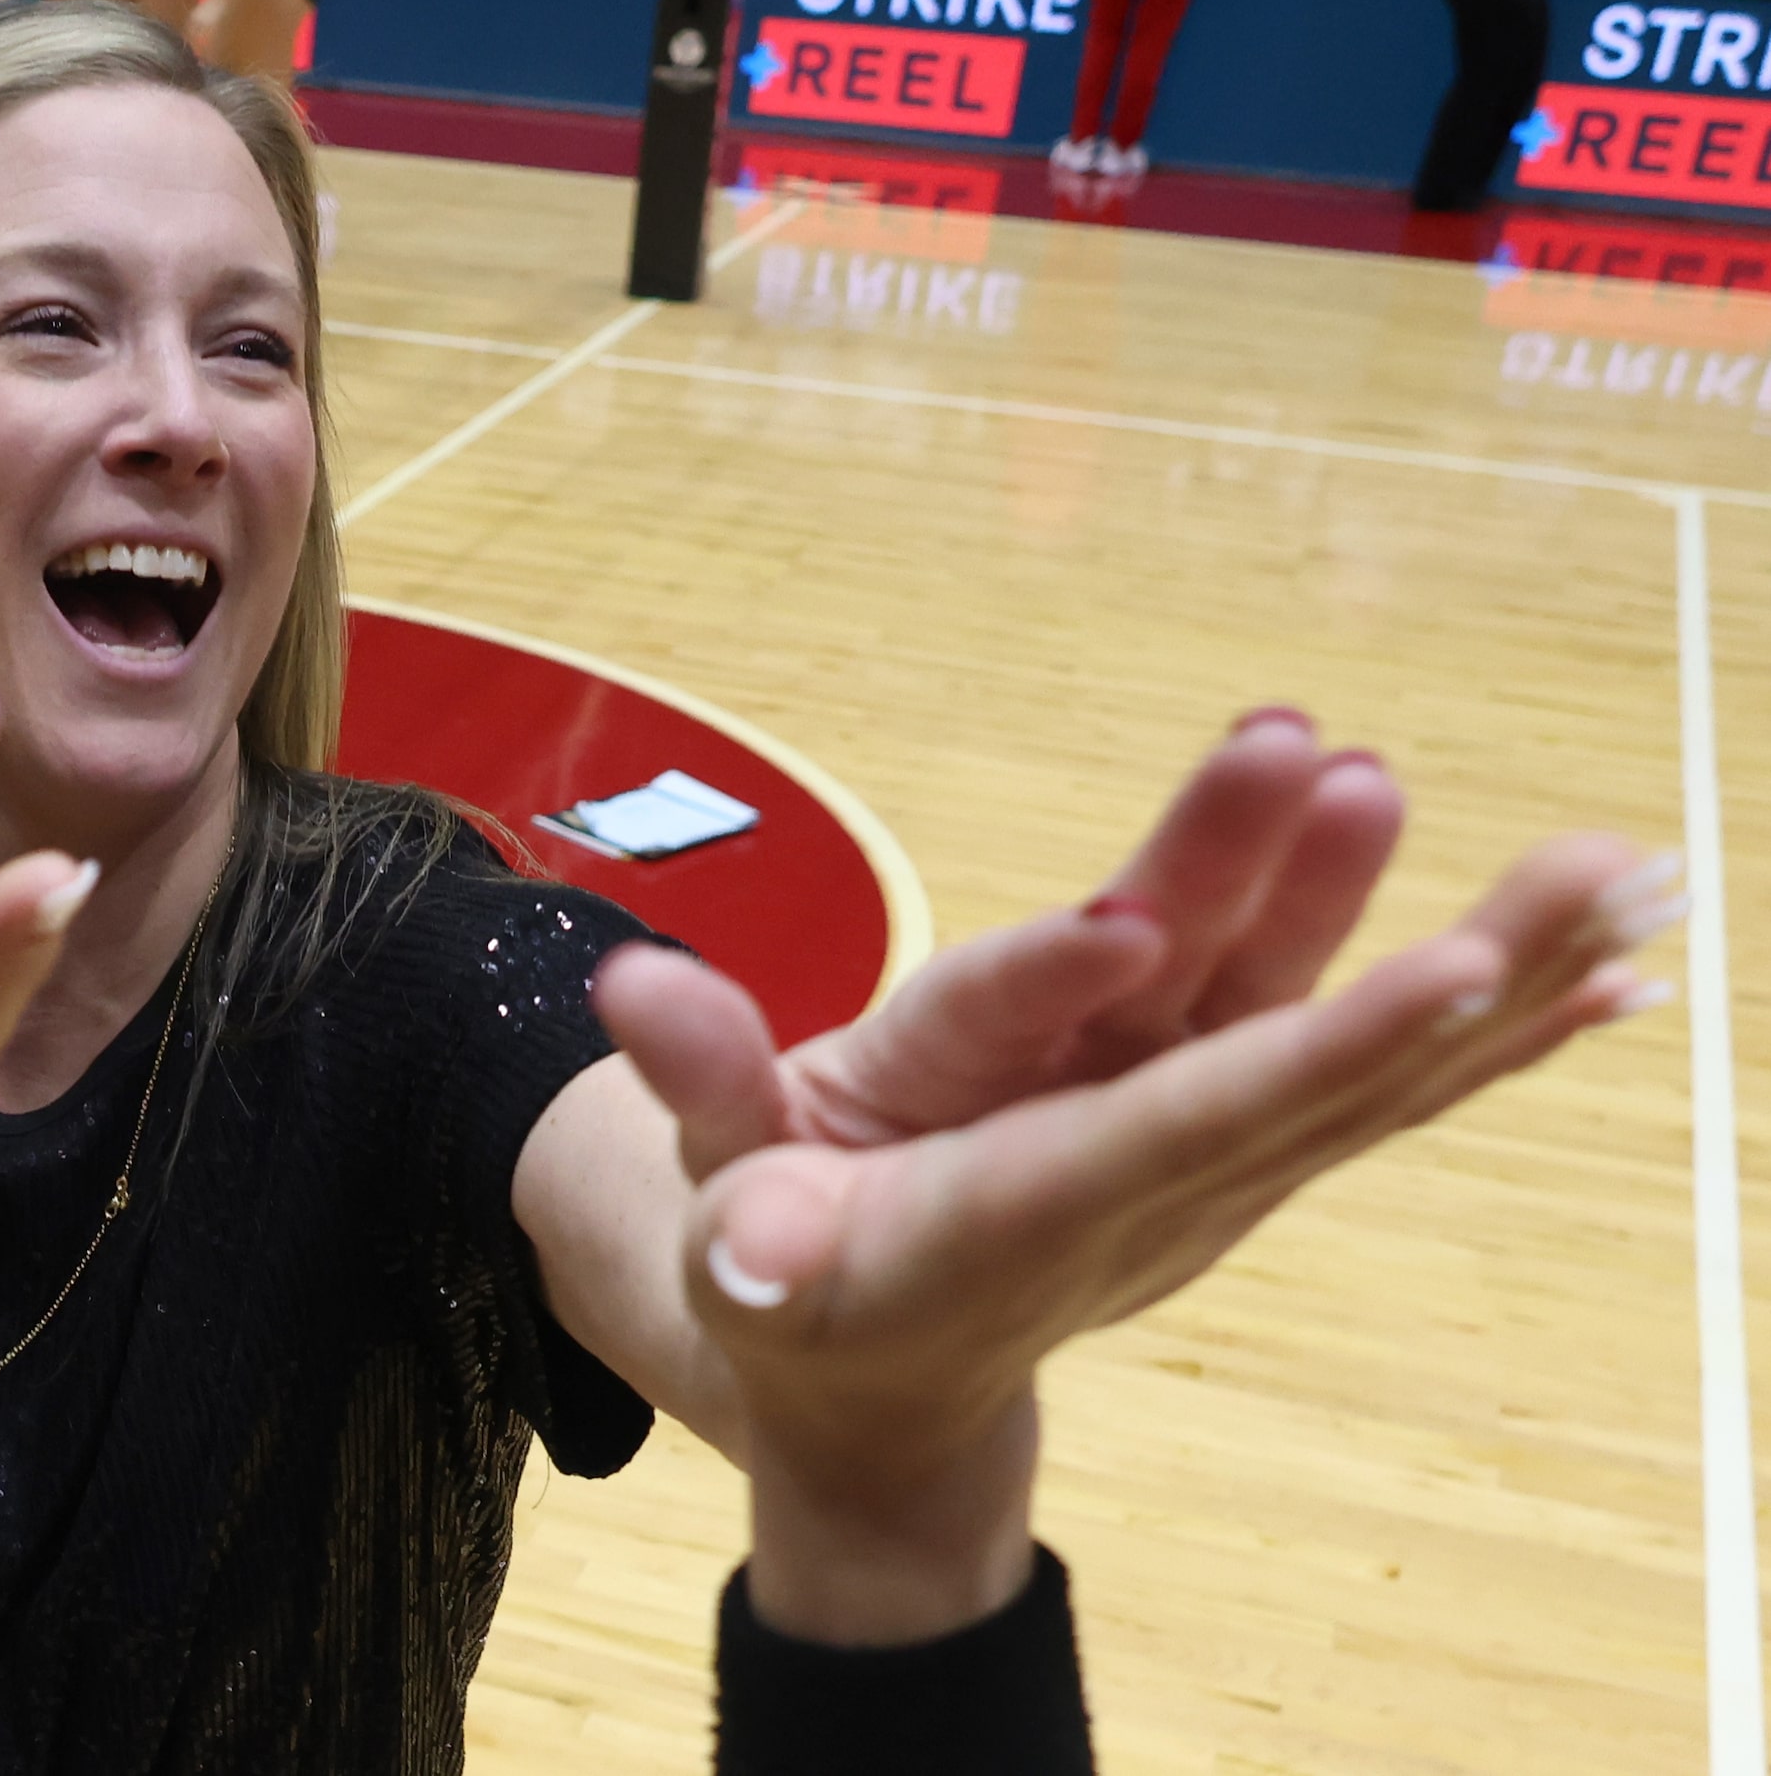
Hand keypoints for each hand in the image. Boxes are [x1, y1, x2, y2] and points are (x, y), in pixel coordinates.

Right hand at [594, 735, 1675, 1641]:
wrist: (880, 1398)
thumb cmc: (787, 1294)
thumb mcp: (717, 1215)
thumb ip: (701, 1099)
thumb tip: (633, 985)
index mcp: (1008, 1202)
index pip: (1172, 1110)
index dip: (1300, 1048)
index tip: (1433, 975)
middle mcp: (1131, 1183)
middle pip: (1274, 1054)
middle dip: (1385, 946)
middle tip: (1509, 852)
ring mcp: (1193, 1171)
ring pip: (1347, 1058)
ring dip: (1490, 970)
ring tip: (1617, 869)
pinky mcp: (1220, 1152)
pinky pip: (1370, 1092)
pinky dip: (1494, 1040)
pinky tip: (1611, 978)